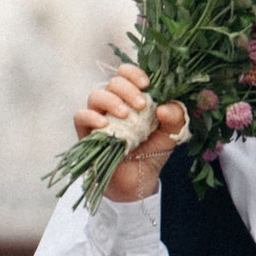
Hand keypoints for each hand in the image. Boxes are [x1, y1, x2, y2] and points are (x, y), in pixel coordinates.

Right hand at [74, 63, 188, 203]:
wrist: (139, 182)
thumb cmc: (152, 153)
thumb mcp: (170, 134)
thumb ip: (175, 118)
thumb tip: (165, 106)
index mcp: (132, 97)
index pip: (126, 73)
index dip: (134, 73)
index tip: (147, 84)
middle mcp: (114, 103)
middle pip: (113, 82)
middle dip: (128, 89)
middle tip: (142, 105)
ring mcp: (98, 116)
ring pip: (96, 95)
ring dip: (112, 100)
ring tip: (126, 115)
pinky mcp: (86, 133)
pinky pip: (80, 116)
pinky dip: (91, 116)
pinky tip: (104, 124)